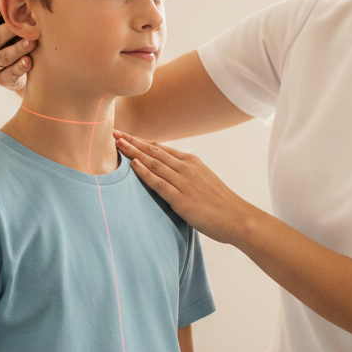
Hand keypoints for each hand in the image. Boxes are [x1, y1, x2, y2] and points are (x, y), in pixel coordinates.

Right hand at [0, 0, 34, 91]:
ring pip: (3, 56)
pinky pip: (9, 74)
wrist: (17, 69)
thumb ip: (12, 9)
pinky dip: (19, 68)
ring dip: (18, 49)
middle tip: (32, 22)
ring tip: (33, 42)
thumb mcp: (9, 23)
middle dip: (14, 28)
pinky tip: (29, 62)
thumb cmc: (14, 38)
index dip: (3, 3)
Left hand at [114, 131, 252, 244]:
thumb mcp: (203, 181)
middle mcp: (187, 168)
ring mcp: (184, 182)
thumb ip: (185, 176)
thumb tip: (169, 175)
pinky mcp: (183, 199)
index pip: (160, 148)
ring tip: (117, 144)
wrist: (238, 218)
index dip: (141, 141)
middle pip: (154, 151)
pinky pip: (160, 183)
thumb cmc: (221, 204)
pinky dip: (145, 173)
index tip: (125, 135)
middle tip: (114, 133)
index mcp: (191, 162)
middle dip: (132, 142)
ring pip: (154, 163)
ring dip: (134, 152)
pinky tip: (133, 165)